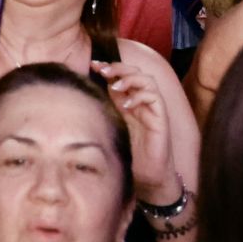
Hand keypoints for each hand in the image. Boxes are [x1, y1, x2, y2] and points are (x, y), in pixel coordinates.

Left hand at [91, 60, 177, 203]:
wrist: (147, 176)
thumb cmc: (128, 153)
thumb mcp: (109, 128)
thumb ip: (101, 112)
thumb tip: (81, 96)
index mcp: (126, 101)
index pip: (119, 76)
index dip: (107, 67)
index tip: (92, 65)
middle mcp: (140, 102)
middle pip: (133, 72)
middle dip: (117, 67)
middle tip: (102, 70)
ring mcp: (151, 108)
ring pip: (146, 80)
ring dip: (130, 78)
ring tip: (116, 85)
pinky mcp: (161, 118)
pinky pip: (154, 98)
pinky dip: (140, 96)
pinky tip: (127, 104)